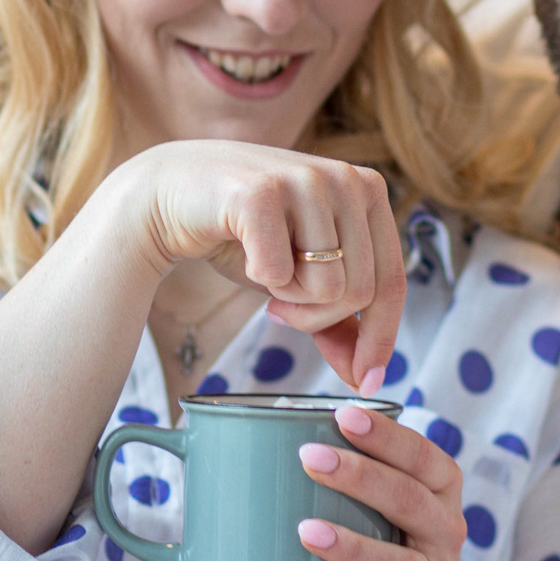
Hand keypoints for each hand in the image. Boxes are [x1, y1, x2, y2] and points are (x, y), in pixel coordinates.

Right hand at [111, 140, 404, 391]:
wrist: (167, 197)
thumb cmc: (241, 235)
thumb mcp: (300, 276)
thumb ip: (337, 319)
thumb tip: (364, 377)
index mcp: (369, 190)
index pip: (392, 280)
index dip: (381, 338)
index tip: (367, 382)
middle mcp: (346, 178)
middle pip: (361, 293)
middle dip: (316, 318)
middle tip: (279, 301)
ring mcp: (305, 180)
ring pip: (329, 289)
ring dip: (288, 298)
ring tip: (264, 268)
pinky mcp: (261, 193)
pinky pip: (280, 275)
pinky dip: (259, 278)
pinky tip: (242, 250)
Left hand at [298, 403, 503, 560]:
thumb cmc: (386, 533)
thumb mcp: (387, 496)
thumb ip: (344, 466)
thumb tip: (232, 435)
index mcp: (439, 491)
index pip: (422, 456)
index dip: (387, 436)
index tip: (343, 413)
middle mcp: (445, 535)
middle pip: (410, 502)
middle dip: (361, 477)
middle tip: (308, 457)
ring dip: (354, 549)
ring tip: (306, 531)